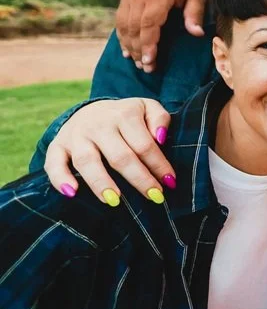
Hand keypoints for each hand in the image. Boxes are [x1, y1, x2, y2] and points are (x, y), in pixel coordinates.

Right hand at [44, 99, 177, 205]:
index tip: (170, 183)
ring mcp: (76, 135)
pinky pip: (54, 162)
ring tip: (115, 200)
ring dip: (101, 182)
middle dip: (139, 179)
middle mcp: (99, 124)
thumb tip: (160, 137)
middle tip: (154, 197)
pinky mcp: (58, 145)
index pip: (145, 145)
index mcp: (124, 114)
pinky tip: (72, 192)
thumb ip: (160, 118)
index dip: (159, 166)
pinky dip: (60, 177)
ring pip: (87, 160)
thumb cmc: (126, 116)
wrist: (91, 108)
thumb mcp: (147, 107)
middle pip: (120, 156)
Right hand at [117, 0, 206, 71]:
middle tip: (146, 68)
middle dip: (138, 50)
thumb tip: (196, 34)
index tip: (150, 61)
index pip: (149, 24)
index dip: (147, 44)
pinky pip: (120, 18)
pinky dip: (122, 34)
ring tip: (137, 62)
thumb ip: (194, 14)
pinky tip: (127, 49)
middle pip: (134, 28)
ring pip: (124, 24)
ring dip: (129, 45)